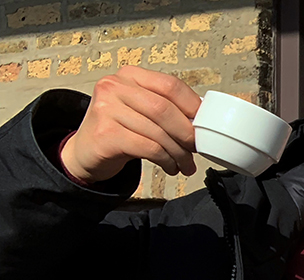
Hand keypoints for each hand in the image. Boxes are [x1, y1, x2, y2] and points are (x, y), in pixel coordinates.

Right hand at [61, 66, 200, 182]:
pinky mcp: (105, 134)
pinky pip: (149, 148)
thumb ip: (165, 108)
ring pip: (158, 132)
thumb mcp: (141, 110)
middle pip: (164, 109)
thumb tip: (202, 120)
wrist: (86, 151)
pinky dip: (166, 160)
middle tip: (197, 148)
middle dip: (187, 133)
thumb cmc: (119, 130)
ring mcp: (106, 109)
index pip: (170, 85)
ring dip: (179, 153)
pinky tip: (170, 167)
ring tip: (185, 164)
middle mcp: (114, 87)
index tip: (204, 125)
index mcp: (130, 76)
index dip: (193, 106)